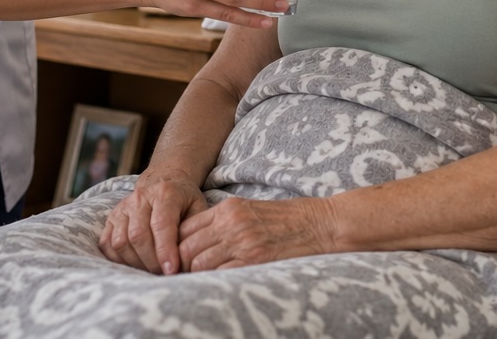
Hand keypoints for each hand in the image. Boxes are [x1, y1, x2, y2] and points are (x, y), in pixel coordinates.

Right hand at [98, 171, 208, 274]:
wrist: (165, 180)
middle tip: (164, 274)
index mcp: (165, 192)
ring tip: (151, 270)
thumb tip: (189, 260)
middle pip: (138, 235)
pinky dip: (118, 259)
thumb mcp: (198, 208)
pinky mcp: (112, 217)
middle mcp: (141, 197)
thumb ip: (194, 231)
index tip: (171, 271)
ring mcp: (123, 206)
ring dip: (135, 263)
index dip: (165, 250)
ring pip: (121, 241)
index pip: (161, 224)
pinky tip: (135, 264)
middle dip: (151, 261)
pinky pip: (107, 243)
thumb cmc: (184, 200)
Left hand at [177, 196, 331, 271]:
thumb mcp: (250, 210)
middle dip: (180, 264)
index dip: (176, 246)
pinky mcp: (255, 261)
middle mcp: (231, 223)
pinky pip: (221, 275)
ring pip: (199, 263)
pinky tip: (216, 287)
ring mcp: (242, 242)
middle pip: (187, 247)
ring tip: (195, 284)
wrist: (320, 224)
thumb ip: (225, 222)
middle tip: (180, 277)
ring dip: (194, 276)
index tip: (176, 259)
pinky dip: (214, 283)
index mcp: (228, 209)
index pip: (186, 227)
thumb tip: (200, 241)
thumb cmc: (286, 219)